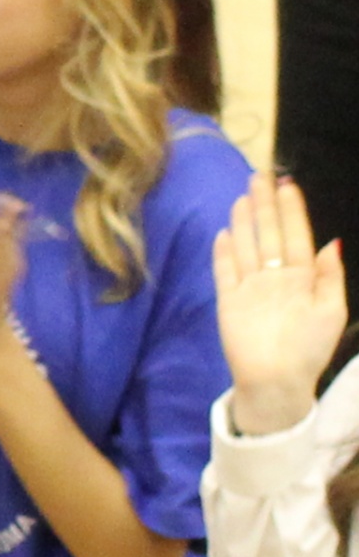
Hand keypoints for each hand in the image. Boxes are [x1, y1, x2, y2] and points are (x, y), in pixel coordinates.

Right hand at [0, 195, 26, 362]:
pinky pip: (13, 256)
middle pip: (2, 243)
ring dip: (12, 227)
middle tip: (9, 198)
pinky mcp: (10, 280)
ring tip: (11, 207)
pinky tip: (14, 231)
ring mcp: (6, 277)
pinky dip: (14, 241)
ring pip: (10, 247)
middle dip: (5, 221)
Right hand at [216, 170, 348, 438]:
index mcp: (303, 279)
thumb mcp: (332, 312)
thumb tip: (331, 242)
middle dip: (266, 205)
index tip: (288, 184)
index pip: (296, 236)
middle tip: (261, 175)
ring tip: (243, 196)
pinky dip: (224, 252)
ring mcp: (251, 287)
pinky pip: (225, 271)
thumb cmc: (309, 349)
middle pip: (269, 234)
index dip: (292, 211)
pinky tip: (224, 233)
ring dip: (245, 221)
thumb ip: (330, 277)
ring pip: (247, 246)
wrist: (276, 381)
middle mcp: (275, 277)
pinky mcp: (229, 300)